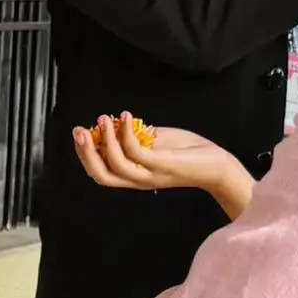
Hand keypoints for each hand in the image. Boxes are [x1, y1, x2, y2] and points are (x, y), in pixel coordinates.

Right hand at [74, 114, 253, 217]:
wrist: (218, 165)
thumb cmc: (190, 152)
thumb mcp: (159, 142)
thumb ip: (139, 137)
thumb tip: (120, 124)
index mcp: (136, 176)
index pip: (101, 172)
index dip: (86, 155)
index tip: (80, 134)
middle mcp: (139, 180)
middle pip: (102, 174)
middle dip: (85, 153)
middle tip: (78, 131)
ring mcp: (151, 174)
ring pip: (116, 164)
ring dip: (105, 140)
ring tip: (104, 118)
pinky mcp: (163, 165)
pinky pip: (137, 152)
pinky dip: (127, 133)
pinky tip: (127, 117)